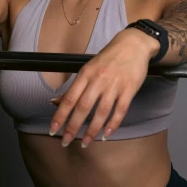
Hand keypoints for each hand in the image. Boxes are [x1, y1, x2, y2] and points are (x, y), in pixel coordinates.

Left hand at [49, 29, 157, 147]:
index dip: (60, 115)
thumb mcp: (88, 68)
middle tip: (65, 141)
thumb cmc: (108, 57)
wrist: (133, 44)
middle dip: (73, 126)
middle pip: (83, 107)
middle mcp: (98, 80)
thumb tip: (55, 102)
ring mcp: (114, 85)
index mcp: (85, 74)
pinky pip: (120, 110)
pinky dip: (113, 124)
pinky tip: (106, 134)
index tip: (53, 130)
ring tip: (85, 142)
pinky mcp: (129, 89)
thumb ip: (74, 87)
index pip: (69, 98)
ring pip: (101, 111)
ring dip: (92, 129)